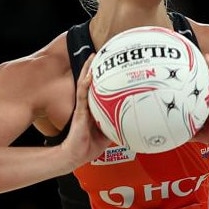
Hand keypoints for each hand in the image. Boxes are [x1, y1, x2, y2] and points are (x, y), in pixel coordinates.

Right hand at [62, 54, 111, 168]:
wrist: (75, 155)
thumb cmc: (88, 146)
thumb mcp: (108, 133)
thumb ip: (117, 125)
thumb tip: (133, 121)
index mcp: (92, 108)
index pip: (97, 88)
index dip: (102, 75)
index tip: (109, 63)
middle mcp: (86, 104)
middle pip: (90, 81)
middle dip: (94, 67)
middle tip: (100, 53)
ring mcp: (81, 107)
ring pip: (84, 83)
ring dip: (88, 70)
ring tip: (92, 56)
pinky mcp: (78, 112)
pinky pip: (82, 95)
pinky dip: (85, 84)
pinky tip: (89, 76)